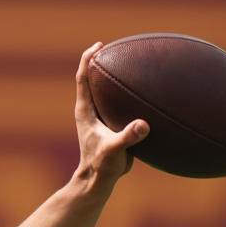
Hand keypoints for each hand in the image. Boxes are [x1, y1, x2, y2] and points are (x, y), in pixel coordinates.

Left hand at [74, 42, 149, 184]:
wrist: (99, 180)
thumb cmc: (103, 165)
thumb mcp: (115, 151)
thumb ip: (128, 137)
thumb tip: (142, 125)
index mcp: (86, 111)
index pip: (82, 79)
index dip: (87, 60)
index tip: (97, 46)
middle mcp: (90, 111)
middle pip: (90, 80)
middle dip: (99, 62)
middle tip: (111, 46)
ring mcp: (98, 118)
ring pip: (102, 91)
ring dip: (111, 77)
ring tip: (126, 62)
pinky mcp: (108, 125)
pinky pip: (115, 104)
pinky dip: (124, 94)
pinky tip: (141, 91)